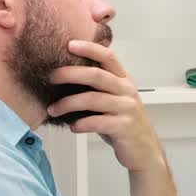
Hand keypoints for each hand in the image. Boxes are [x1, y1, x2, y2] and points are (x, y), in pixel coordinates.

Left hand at [47, 40, 162, 172]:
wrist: (145, 151)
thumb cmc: (124, 123)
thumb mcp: (115, 100)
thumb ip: (99, 87)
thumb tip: (65, 76)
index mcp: (124, 81)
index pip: (108, 57)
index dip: (90, 48)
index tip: (70, 44)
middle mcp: (127, 91)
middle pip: (96, 75)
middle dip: (70, 73)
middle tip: (51, 77)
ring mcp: (127, 108)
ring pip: (92, 99)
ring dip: (68, 104)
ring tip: (53, 109)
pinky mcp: (124, 127)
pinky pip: (97, 122)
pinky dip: (80, 124)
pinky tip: (72, 126)